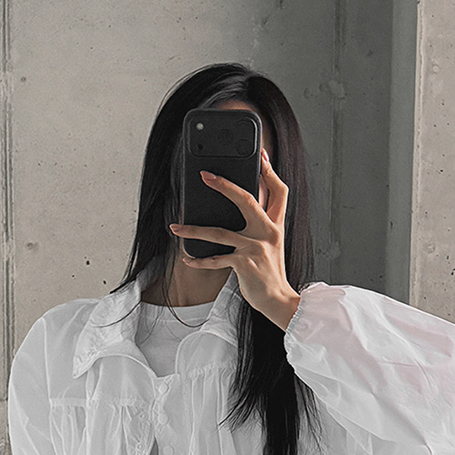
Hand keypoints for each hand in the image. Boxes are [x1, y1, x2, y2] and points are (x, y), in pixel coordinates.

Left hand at [169, 148, 300, 330]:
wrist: (277, 299)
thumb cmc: (270, 272)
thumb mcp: (271, 244)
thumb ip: (261, 224)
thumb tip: (242, 206)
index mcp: (276, 225)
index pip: (278, 191)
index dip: (269, 171)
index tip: (260, 154)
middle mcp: (268, 232)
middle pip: (248, 199)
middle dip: (224, 185)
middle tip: (205, 175)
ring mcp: (255, 247)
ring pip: (219, 232)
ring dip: (193, 229)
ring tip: (176, 227)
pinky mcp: (244, 263)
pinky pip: (215, 258)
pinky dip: (198, 259)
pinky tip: (187, 258)